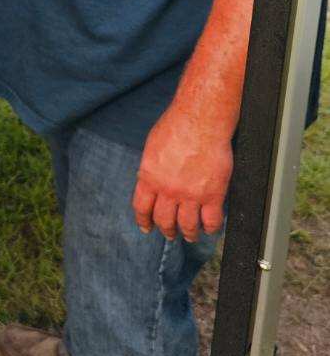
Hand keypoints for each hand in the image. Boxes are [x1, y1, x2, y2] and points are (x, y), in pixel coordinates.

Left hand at [132, 104, 232, 241]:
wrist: (201, 120)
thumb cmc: (177, 126)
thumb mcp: (152, 148)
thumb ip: (151, 169)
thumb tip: (149, 182)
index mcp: (149, 177)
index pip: (142, 207)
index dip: (144, 221)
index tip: (147, 227)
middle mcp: (168, 190)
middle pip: (164, 220)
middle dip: (167, 230)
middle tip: (170, 234)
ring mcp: (191, 194)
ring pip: (187, 225)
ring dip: (189, 233)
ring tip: (191, 235)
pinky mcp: (213, 194)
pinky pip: (211, 220)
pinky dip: (210, 228)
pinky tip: (210, 227)